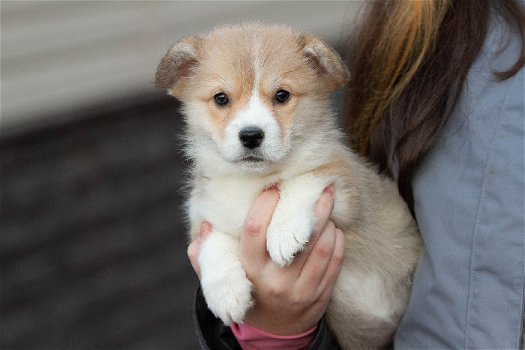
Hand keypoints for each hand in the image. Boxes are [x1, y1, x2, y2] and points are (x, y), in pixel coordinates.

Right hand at [187, 187, 344, 334]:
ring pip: (321, 247)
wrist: (276, 330)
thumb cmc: (249, 293)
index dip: (264, 205)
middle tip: (318, 185)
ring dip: (327, 221)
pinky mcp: (320, 295)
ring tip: (326, 203)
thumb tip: (206, 225)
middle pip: (297, 237)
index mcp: (250, 271)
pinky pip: (334, 262)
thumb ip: (207, 255)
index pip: (254, 231)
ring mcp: (301, 289)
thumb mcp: (223, 279)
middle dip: (310, 208)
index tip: (274, 188)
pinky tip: (333, 227)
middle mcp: (276, 280)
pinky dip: (336, 240)